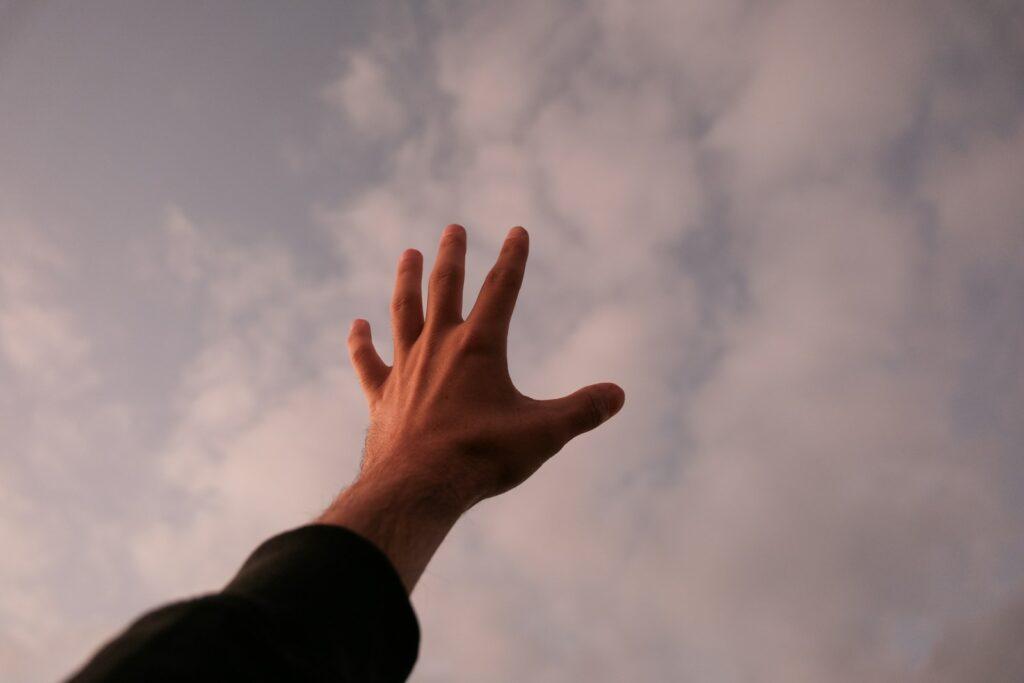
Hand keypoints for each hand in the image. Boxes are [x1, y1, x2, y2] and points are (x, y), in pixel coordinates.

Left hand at [318, 224, 624, 590]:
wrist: (419, 486)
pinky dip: (361, 342)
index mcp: (480, 347)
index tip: (517, 231)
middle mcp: (439, 346)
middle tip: (453, 229)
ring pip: (404, 311)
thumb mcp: (543, 434)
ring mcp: (406, 368)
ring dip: (407, 280)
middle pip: (445, 288)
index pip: (501, 289)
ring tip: (409, 254)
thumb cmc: (482, 457)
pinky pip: (367, 360)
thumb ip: (582, 411)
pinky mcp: (381, 395)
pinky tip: (357, 325)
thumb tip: (619, 395)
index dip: (513, 258)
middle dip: (452, 255)